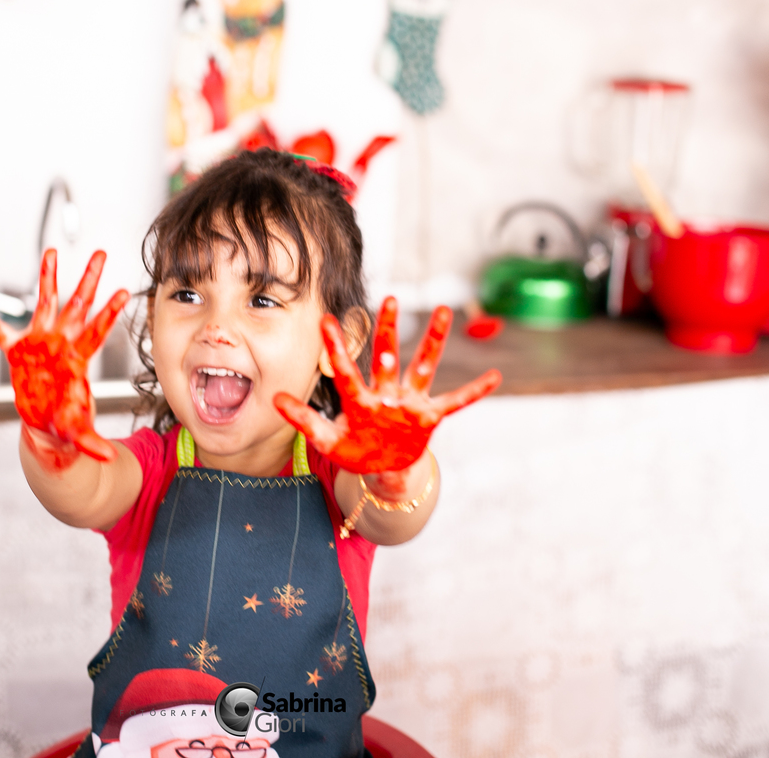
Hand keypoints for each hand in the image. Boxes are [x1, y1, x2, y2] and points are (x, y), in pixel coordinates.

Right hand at [0, 249, 129, 470]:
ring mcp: (39, 344)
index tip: (123, 292)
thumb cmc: (67, 424)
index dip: (108, 313)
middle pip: (77, 305)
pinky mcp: (16, 352)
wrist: (47, 425)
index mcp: (77, 360)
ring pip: (44, 304)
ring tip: (52, 252)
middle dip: (88, 280)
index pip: (97, 332)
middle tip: (100, 253)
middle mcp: (61, 343)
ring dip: (47, 278)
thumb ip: (91, 444)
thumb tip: (106, 458)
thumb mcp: (79, 434)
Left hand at [273, 299, 500, 494]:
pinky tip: (495, 377)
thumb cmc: (355, 449)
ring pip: (423, 368)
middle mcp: (386, 394)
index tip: (326, 320)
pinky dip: (475, 391)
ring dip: (434, 343)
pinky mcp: (429, 417)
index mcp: (360, 401)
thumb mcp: (328, 440)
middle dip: (390, 331)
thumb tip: (273, 400)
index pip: (346, 371)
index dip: (336, 348)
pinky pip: (456, 402)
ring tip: (444, 312)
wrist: (383, 468)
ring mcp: (410, 403)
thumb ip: (303, 420)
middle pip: (388, 358)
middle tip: (390, 300)